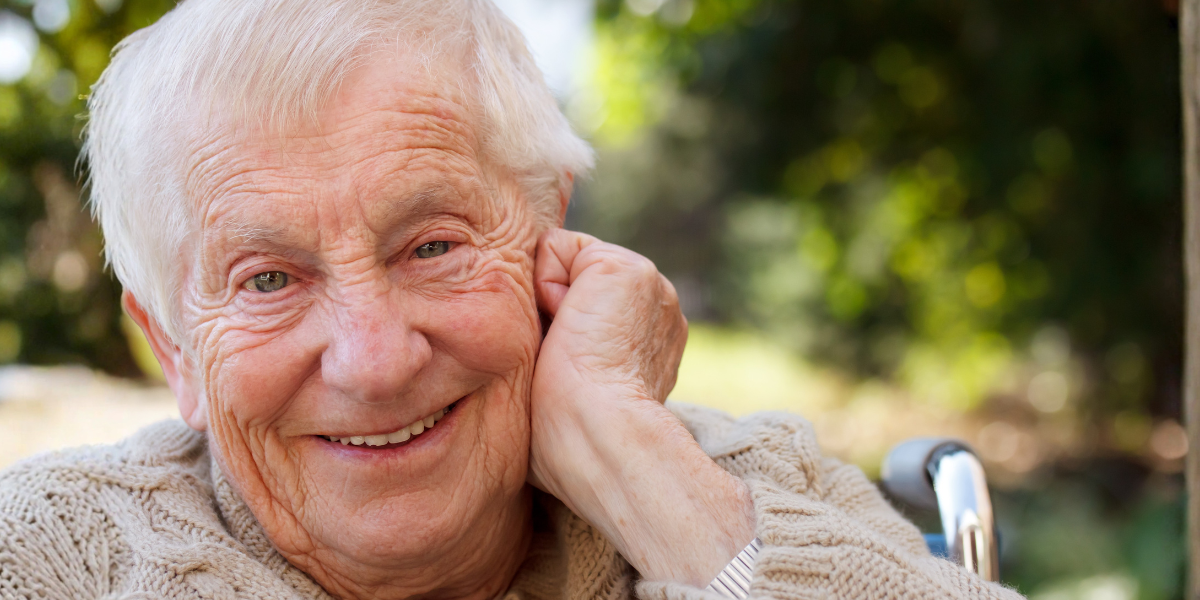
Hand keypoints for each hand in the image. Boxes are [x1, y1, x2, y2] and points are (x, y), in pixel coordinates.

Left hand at [528, 229, 754, 586]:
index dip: (556, 331)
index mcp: (645, 345)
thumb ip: (562, 363)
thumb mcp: (565, 396)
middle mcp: (656, 312)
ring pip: (563, 263)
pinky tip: (568, 325)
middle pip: (572, 281)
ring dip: (551, 305)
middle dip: (554, 313)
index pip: (584, 307)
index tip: (567, 375)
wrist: (598, 438)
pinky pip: (554, 247)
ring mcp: (650, 286)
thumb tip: (530, 352)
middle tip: (566, 362)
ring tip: (570, 347)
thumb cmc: (568, 442)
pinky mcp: (628, 268)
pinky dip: (545, 284)